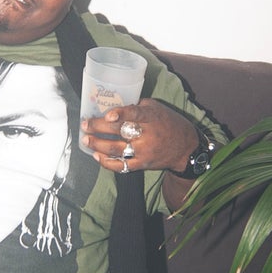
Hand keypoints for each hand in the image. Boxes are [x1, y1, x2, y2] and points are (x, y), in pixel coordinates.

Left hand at [79, 99, 201, 175]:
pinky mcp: (141, 164)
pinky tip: (96, 156)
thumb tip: (117, 108)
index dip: (121, 114)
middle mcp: (147, 135)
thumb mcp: (158, 109)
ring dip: (97, 144)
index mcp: (152, 118)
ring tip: (86, 139)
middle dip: (98, 127)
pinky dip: (107, 162)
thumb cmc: (169, 124)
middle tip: (85, 124)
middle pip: (120, 131)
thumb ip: (139, 107)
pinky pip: (121, 165)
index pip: (136, 114)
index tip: (108, 115)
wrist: (186, 149)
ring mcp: (143, 152)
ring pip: (116, 149)